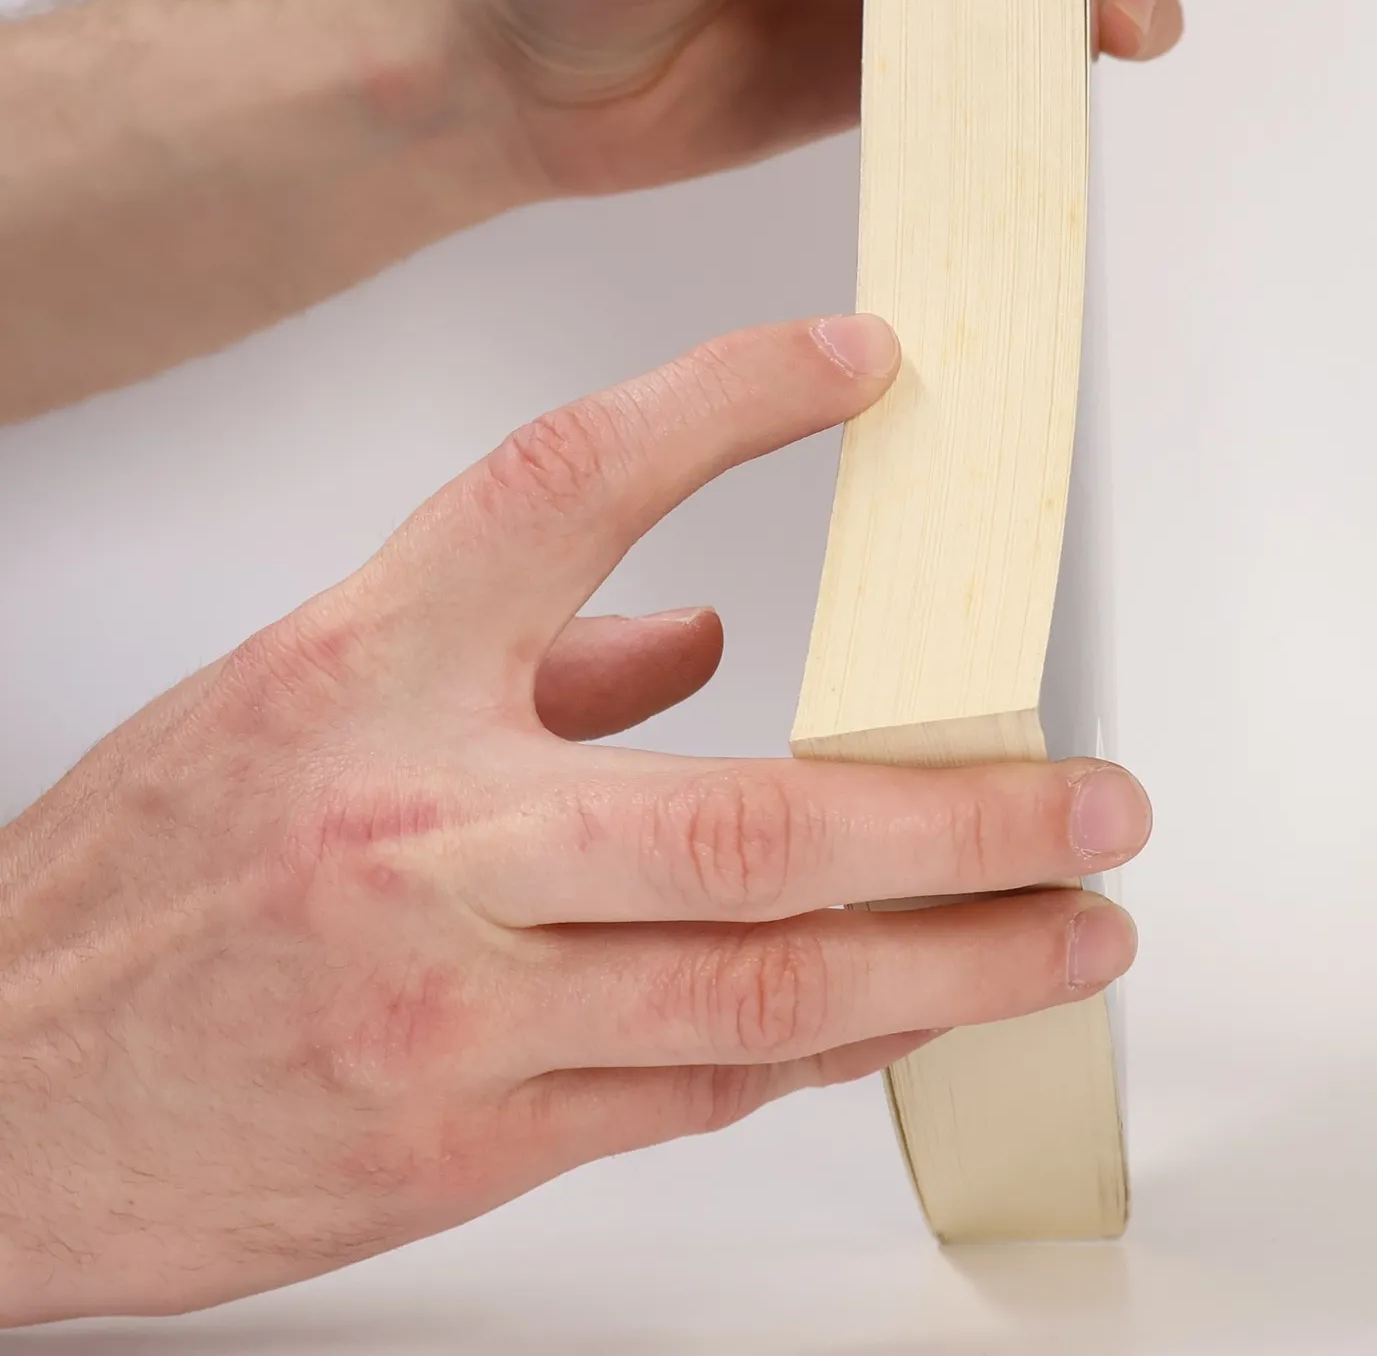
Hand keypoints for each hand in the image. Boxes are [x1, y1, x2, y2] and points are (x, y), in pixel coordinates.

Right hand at [0, 315, 1149, 1323]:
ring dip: (954, 957)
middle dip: (968, 814)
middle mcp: (419, 827)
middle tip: (1100, 799)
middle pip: (755, 812)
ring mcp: (448, 1003)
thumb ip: (520, 652)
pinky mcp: (459, 1145)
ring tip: (1075, 929)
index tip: (862, 359)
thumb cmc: (147, 876)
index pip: (573, 485)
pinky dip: (828, 1041)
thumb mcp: (301, 693)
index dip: (728, 399)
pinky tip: (917, 1008)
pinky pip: (699, 1088)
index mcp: (365, 667)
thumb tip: (702, 641)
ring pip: (764, 983)